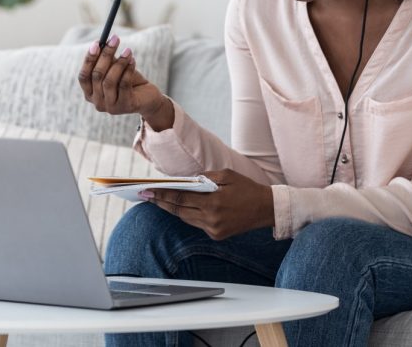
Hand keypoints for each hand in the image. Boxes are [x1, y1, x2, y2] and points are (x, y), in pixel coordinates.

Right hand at [77, 35, 165, 116]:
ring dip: (119, 62)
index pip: (83, 76)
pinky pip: (124, 84)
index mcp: (90, 94)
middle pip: (96, 76)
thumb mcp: (116, 70)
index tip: (96, 43)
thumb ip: (107, 61)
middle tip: (114, 39)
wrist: (148, 98)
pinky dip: (128, 70)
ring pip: (109, 81)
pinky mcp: (125, 106)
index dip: (89, 59)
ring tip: (128, 50)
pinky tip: (133, 60)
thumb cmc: (128, 81)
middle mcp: (97, 103)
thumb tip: (104, 42)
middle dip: (105, 55)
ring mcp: (111, 107)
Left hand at [139, 169, 274, 240]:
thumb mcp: (227, 175)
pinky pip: (197, 223)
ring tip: (158, 200)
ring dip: (172, 209)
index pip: (180, 199)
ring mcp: (213, 230)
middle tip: (145, 195)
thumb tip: (185, 180)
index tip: (148, 190)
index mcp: (213, 203)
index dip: (162, 195)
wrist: (266, 209)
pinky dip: (188, 214)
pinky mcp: (217, 235)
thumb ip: (205, 177)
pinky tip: (178, 207)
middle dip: (161, 203)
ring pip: (186, 219)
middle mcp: (211, 219)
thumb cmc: (247, 188)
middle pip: (179, 211)